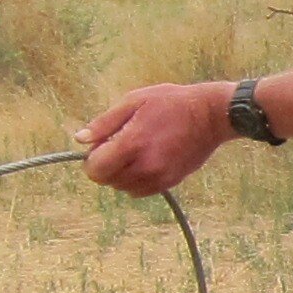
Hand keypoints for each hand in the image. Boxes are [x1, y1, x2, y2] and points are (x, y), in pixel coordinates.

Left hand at [79, 81, 230, 195]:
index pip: (95, 169)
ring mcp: (159, 177)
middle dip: (106, 166)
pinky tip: (146, 161)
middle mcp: (144, 166)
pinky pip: (140, 191)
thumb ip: (104, 123)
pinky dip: (136, 180)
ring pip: (123, 188)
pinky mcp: (170, 182)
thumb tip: (80, 139)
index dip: (91, 159)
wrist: (212, 115)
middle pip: (107, 181)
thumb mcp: (134, 101)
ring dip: (120, 174)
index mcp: (132, 144)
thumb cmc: (172, 102)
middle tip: (119, 146)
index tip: (100, 146)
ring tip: (135, 153)